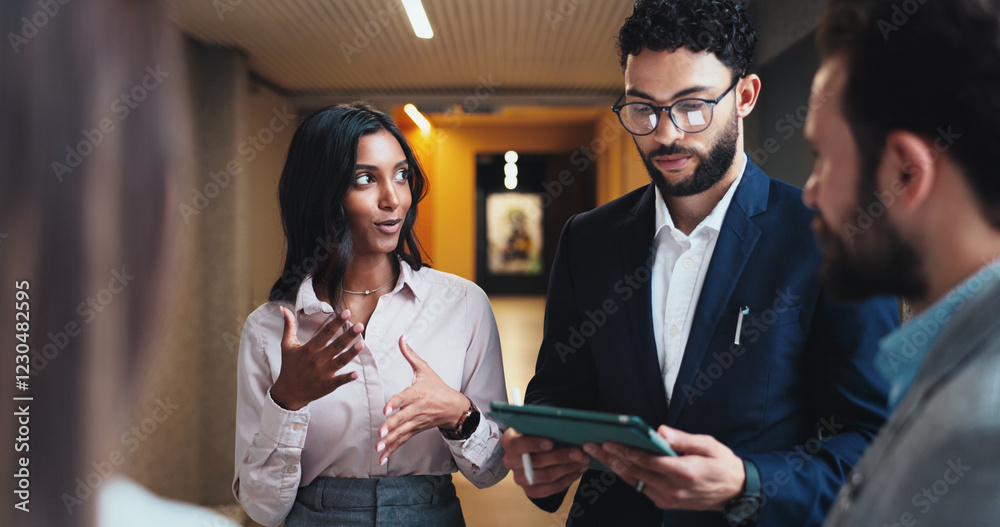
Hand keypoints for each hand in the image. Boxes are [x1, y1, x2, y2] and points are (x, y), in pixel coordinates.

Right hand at [269, 307, 364, 410]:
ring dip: (351, 353)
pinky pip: (340, 380)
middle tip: (360, 325)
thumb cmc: (289, 367)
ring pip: (340, 361)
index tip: (346, 313)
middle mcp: (317, 359)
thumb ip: (289, 326)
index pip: (325, 332)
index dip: (336, 322)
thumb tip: (284, 308)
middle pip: (336, 345)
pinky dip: (348, 378)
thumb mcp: (287, 345)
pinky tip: (357, 373)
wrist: (288, 392)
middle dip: (348, 335)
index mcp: (310, 349)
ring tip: (362, 343)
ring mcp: (323, 373)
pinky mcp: (328, 385)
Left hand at [376, 336, 468, 463]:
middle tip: (380, 432)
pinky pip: (403, 441)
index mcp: (417, 393)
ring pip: (402, 432)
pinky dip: (393, 450)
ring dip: (390, 441)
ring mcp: (416, 422)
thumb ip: (410, 354)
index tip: (386, 409)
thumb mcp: (425, 369)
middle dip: (392, 426)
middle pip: (403, 418)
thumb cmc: (437, 386)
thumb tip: (401, 336)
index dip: (395, 403)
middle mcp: (417, 409)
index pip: (405, 398)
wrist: (454, 407)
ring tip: (379, 448)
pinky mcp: (415, 430)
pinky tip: (382, 458)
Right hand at [501, 428, 589, 498]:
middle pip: (535, 462)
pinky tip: (579, 470)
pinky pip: (551, 488)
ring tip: (583, 461)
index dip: (533, 445)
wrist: (532, 450)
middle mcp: (510, 462)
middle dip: (560, 457)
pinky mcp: (531, 491)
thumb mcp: (535, 426)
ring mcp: (520, 478)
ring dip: (568, 468)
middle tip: (579, 453)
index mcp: (508, 442)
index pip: (516, 445)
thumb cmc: (536, 434)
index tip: (550, 443)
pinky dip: (568, 479)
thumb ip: (543, 426)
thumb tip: (564, 426)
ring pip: (545, 476)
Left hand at [583, 425, 743, 510]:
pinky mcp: (666, 504)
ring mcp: (669, 499)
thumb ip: (683, 439)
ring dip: (615, 468)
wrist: (736, 492)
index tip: (607, 442)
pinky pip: (642, 488)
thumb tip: (660, 431)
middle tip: (591, 446)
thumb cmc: (722, 464)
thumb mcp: (708, 445)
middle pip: (635, 472)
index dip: (625, 451)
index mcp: (683, 472)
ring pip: (635, 482)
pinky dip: (628, 476)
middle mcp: (673, 489)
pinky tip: (616, 464)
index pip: (647, 461)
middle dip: (611, 458)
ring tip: (597, 454)